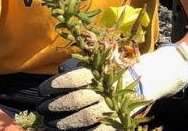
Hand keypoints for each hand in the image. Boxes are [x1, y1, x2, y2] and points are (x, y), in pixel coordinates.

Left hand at [36, 43, 187, 130]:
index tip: (42, 91)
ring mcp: (113, 106)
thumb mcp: (96, 63)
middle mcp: (106, 89)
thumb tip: (60, 69)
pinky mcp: (118, 121)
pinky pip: (99, 130)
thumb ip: (78, 65)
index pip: (75, 78)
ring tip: (50, 125)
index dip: (57, 84)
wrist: (145, 80)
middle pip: (78, 99)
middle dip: (57, 106)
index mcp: (99, 72)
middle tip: (42, 109)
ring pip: (86, 117)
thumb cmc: (110, 71)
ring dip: (66, 122)